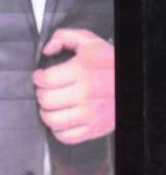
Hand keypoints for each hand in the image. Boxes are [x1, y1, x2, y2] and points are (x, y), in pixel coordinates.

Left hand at [34, 28, 114, 144]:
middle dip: (41, 94)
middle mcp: (87, 93)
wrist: (136, 82)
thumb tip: (47, 49)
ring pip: (52, 120)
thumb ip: (64, 37)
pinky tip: (62, 119)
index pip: (46, 80)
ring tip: (52, 106)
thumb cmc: (110, 63)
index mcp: (83, 70)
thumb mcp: (89, 42)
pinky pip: (66, 137)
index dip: (38, 78)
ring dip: (47, 113)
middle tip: (46, 91)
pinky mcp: (95, 128)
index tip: (41, 77)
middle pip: (46, 100)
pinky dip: (59, 130)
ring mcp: (91, 113)